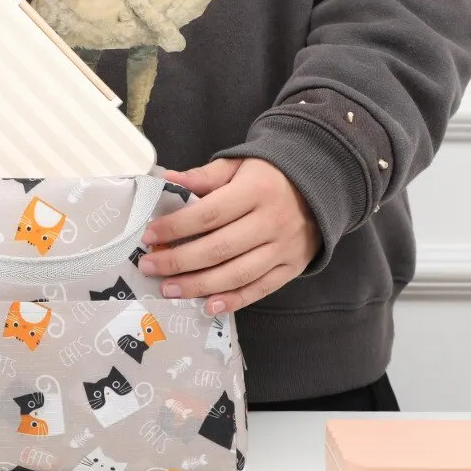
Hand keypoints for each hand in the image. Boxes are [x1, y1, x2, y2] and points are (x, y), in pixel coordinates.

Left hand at [139, 158, 321, 313]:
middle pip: (219, 249)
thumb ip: (205, 176)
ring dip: (199, 285)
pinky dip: (233, 300)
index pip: (208, 214)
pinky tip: (208, 306)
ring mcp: (283, 248)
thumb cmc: (269, 174)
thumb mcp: (239, 164)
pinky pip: (260, 289)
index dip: (176, 227)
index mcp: (256, 191)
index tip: (149, 235)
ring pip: (236, 274)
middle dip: (179, 261)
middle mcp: (271, 222)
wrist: (321, 185)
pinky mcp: (292, 267)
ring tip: (169, 289)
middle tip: (149, 267)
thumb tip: (168, 180)